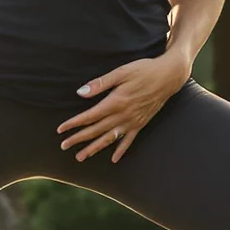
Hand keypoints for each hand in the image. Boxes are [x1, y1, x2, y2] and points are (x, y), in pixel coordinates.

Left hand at [57, 54, 186, 163]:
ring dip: (94, 148)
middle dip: (78, 138)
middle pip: (96, 130)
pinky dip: (121, 150)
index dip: (74, 123)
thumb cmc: (144, 70)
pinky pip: (129, 141)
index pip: (90, 116)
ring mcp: (133, 121)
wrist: (168, 76)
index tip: (61, 129)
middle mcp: (123, 115)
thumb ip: (101, 83)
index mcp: (115, 102)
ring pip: (110, 139)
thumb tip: (81, 93)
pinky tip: (114, 159)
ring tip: (80, 157)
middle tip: (63, 146)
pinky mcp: (141, 123)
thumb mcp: (121, 72)